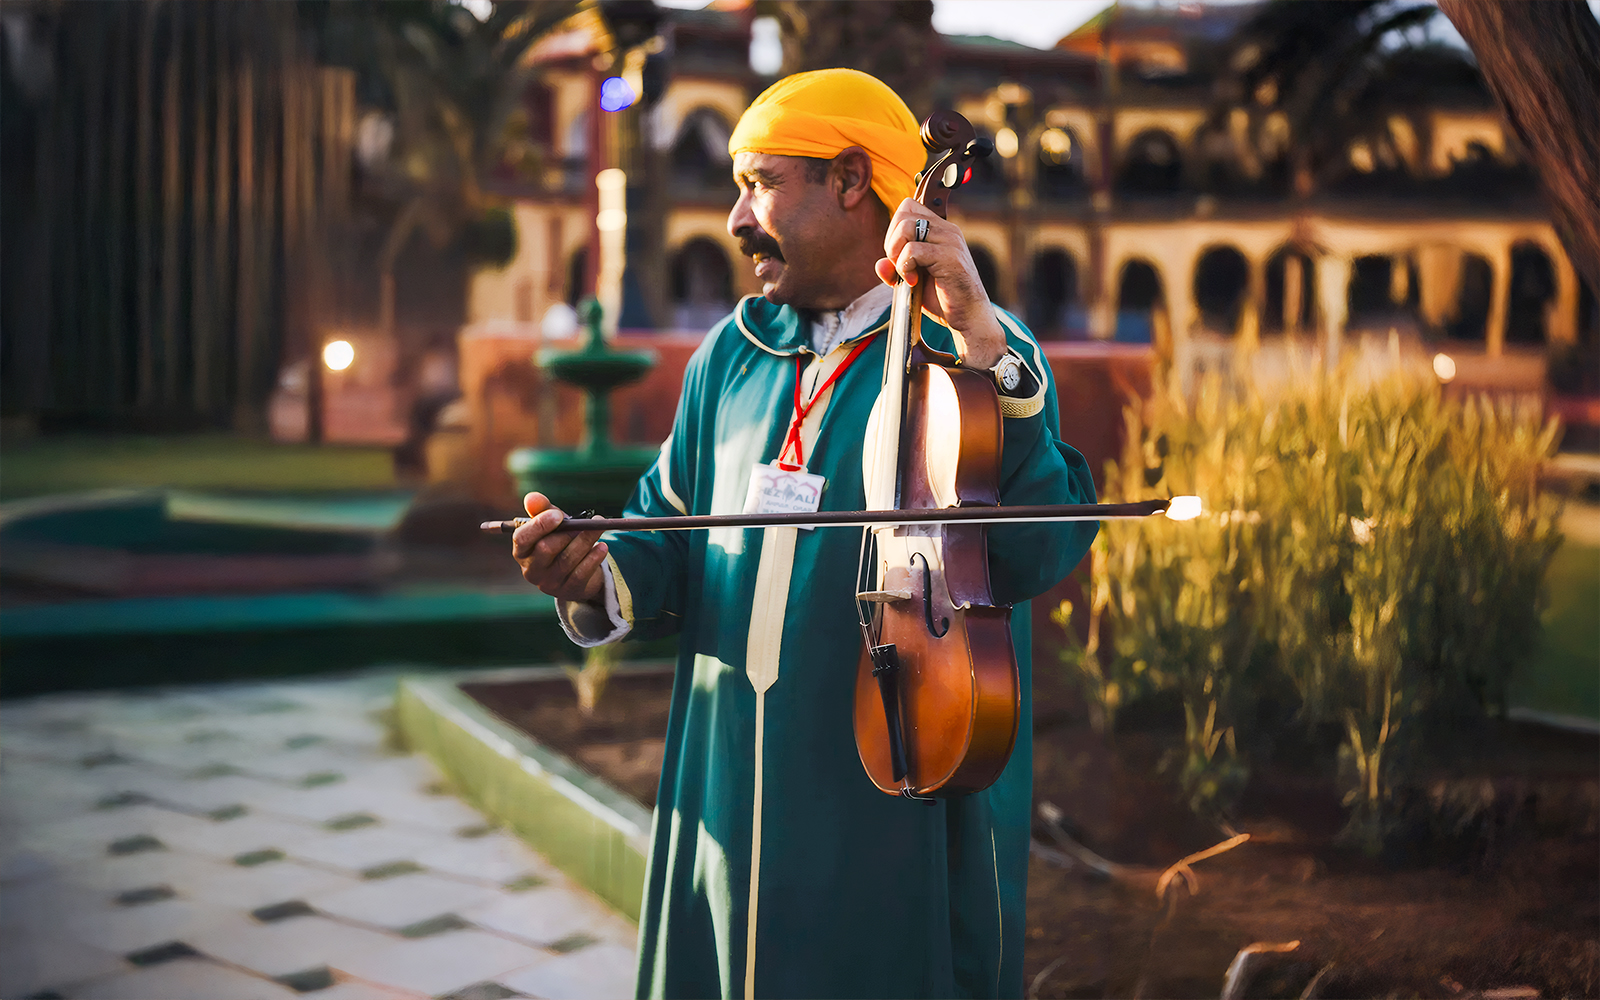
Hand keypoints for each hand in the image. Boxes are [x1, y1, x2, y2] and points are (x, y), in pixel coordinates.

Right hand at [513, 493, 607, 602]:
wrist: (577, 569)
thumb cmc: (559, 540)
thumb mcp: (551, 524)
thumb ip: (541, 509)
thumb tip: (532, 497)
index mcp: (522, 551)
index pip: (522, 538)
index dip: (539, 525)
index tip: (557, 514)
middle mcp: (531, 569)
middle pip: (546, 549)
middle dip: (567, 532)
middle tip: (584, 522)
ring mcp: (549, 583)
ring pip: (567, 560)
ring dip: (585, 540)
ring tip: (599, 526)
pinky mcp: (568, 590)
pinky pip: (581, 573)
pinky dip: (593, 558)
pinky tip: (602, 546)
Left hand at [875, 199, 1006, 369]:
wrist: (968, 317)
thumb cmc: (943, 298)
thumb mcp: (911, 280)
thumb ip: (894, 269)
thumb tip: (880, 264)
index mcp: (940, 229)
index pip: (908, 208)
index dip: (894, 230)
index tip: (897, 256)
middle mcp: (947, 230)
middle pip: (904, 214)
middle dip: (892, 241)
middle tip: (899, 266)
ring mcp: (950, 241)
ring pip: (906, 227)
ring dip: (897, 253)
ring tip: (907, 273)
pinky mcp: (950, 257)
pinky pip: (913, 250)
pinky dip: (905, 267)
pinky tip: (914, 281)